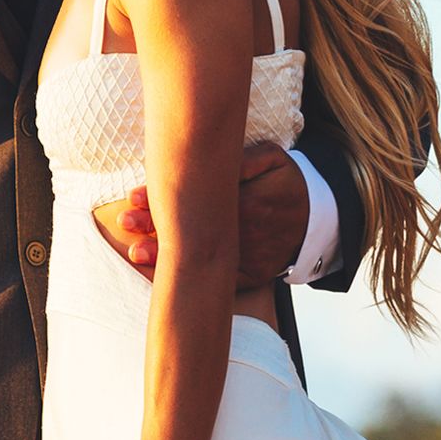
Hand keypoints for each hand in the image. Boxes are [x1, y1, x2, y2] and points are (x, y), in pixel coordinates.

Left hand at [94, 143, 303, 288]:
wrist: (314, 219)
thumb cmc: (285, 183)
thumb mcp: (274, 160)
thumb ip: (247, 159)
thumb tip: (222, 161)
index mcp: (247, 200)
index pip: (197, 199)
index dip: (162, 197)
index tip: (134, 196)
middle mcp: (245, 231)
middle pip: (194, 229)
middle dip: (156, 227)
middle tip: (126, 221)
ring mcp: (248, 256)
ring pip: (202, 259)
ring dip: (167, 257)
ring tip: (135, 252)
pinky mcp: (252, 276)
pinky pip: (218, 281)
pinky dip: (190, 280)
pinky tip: (163, 276)